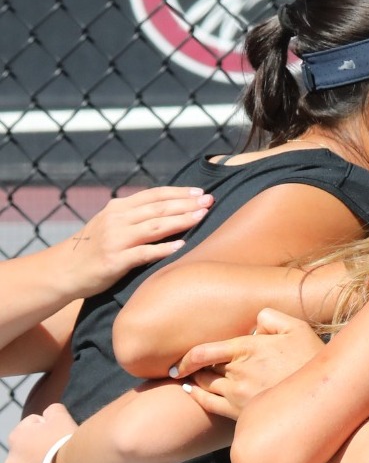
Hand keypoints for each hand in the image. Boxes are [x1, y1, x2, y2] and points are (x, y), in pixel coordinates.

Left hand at [5, 404, 77, 462]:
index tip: (61, 435)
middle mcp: (11, 461)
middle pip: (27, 454)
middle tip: (61, 455)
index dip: (48, 429)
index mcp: (16, 438)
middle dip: (39, 453)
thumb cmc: (67, 441)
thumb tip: (48, 414)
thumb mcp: (61, 415)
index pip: (31, 427)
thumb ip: (51, 411)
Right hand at [60, 187, 213, 296]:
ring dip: (181, 221)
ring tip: (202, 217)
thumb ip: (134, 215)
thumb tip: (169, 207)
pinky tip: (181, 246)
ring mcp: (115, 240)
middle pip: (158, 208)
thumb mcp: (111, 223)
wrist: (63, 270)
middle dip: (186, 203)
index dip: (179, 192)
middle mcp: (116, 220)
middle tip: (210, 201)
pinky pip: (143, 253)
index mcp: (118, 208)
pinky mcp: (114, 261)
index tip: (201, 192)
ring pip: (154, 227)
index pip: (153, 195)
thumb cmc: (94, 247)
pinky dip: (163, 249)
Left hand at [173, 309, 324, 418]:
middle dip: (194, 367)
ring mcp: (237, 393)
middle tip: (185, 367)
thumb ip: (271, 317)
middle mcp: (238, 371)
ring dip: (195, 380)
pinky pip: (209, 404)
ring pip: (204, 384)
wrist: (323, 395)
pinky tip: (192, 392)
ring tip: (190, 377)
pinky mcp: (241, 412)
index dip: (187, 357)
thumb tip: (254, 321)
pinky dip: (196, 397)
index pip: (203, 352)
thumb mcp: (298, 328)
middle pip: (204, 368)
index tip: (182, 359)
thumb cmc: (313, 359)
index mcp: (247, 348)